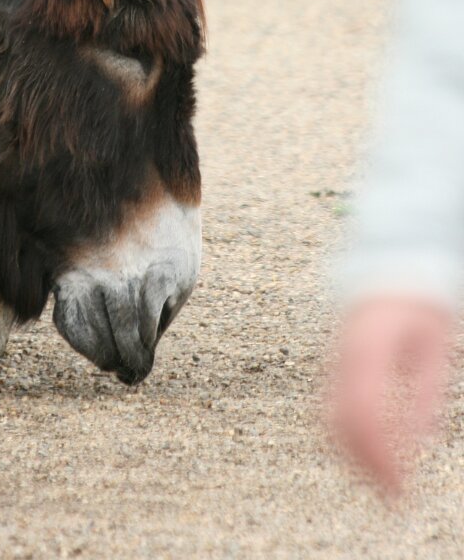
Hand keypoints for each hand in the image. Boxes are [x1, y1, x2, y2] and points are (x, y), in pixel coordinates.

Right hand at [328, 296, 453, 495]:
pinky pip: (330, 407)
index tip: (398, 488)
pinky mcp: (333, 365)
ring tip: (383, 480)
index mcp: (368, 345)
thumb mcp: (434, 348)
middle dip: (363, 464)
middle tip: (393, 494)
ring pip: (328, 417)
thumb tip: (419, 447)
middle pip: (339, 420)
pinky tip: (369, 454)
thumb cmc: (418, 305)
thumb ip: (426, 395)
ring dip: (352, 455)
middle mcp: (343, 354)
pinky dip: (345, 437)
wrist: (389, 268)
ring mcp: (333, 358)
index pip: (364, 411)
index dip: (379, 455)